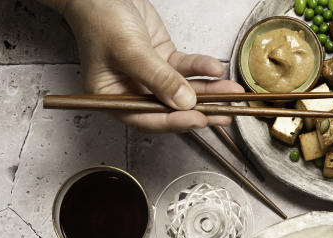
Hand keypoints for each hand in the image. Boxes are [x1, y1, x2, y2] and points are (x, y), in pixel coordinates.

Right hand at [59, 0, 244, 131]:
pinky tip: (215, 68)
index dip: (174, 122)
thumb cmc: (101, 20)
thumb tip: (184, 102)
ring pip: (183, 90)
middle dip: (199, 110)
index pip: (147, 118)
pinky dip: (202, 68)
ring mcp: (150, 77)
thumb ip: (158, 78)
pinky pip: (186, 69)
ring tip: (230, 92)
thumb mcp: (129, 51)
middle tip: (224, 114)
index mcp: (114, 98)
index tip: (198, 119)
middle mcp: (133, 92)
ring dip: (208, 91)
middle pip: (170, 108)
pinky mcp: (163, 61)